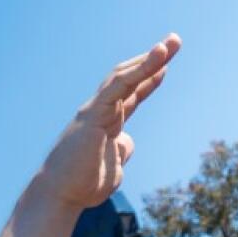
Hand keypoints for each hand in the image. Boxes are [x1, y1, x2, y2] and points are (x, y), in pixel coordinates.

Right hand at [30, 35, 180, 210]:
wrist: (63, 195)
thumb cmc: (84, 184)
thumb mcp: (114, 166)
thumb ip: (121, 150)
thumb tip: (127, 141)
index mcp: (108, 123)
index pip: (131, 94)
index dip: (148, 79)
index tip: (165, 66)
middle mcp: (101, 111)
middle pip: (129, 78)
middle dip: (153, 60)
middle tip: (174, 41)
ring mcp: (96, 110)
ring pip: (123, 76)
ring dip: (149, 59)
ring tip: (169, 44)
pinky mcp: (94, 114)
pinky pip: (118, 87)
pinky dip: (139, 71)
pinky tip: (157, 60)